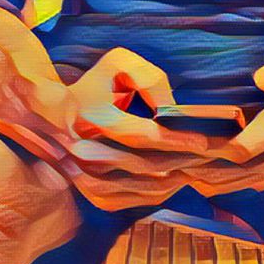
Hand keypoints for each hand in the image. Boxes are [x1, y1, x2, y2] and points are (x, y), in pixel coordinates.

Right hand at [58, 48, 217, 210]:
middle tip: (208, 160)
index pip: (138, 134)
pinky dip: (152, 195)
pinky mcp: (88, 190)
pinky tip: (172, 182)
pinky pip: (126, 200)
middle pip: (142, 167)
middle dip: (179, 163)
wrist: (55, 110)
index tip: (202, 142)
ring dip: (169, 183)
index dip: (173, 140)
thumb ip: (148, 78)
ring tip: (195, 170)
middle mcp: (84, 150)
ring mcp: (83, 175)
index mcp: (90, 116)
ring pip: (137, 189)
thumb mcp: (119, 63)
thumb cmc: (96, 82)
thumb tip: (169, 110)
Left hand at [186, 51, 263, 196]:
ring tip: (185, 178)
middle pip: (244, 170)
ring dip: (218, 182)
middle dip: (211, 171)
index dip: (224, 148)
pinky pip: (258, 184)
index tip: (196, 145)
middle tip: (177, 168)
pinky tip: (209, 183)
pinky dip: (232, 186)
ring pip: (249, 181)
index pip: (253, 145)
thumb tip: (261, 80)